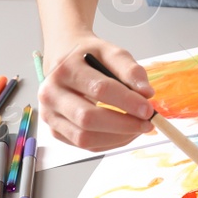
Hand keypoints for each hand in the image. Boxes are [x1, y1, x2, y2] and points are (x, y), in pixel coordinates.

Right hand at [37, 36, 155, 151]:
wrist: (63, 59)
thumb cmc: (88, 56)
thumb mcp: (111, 53)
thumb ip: (130, 71)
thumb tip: (146, 94)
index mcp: (65, 70)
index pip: (99, 90)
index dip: (127, 102)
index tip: (148, 109)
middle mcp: (50, 94)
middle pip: (87, 118)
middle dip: (123, 124)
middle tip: (147, 123)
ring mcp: (49, 115)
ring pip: (83, 137)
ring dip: (117, 137)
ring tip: (138, 128)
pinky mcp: (55, 130)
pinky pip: (83, 144)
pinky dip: (108, 142)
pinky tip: (124, 133)